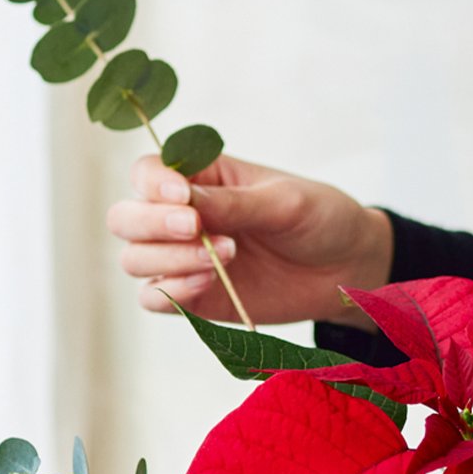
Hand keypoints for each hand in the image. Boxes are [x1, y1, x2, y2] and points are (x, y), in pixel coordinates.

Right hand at [107, 154, 391, 326]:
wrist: (347, 269)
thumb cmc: (319, 220)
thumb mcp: (283, 202)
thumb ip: (233, 204)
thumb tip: (183, 203)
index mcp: (201, 178)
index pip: (147, 174)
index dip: (153, 185)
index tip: (184, 198)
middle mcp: (182, 218)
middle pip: (125, 218)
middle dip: (151, 225)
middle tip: (197, 230)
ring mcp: (186, 260)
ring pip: (135, 260)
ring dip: (169, 260)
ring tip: (224, 258)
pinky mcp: (197, 298)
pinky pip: (155, 299)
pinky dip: (171, 293)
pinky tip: (208, 284)